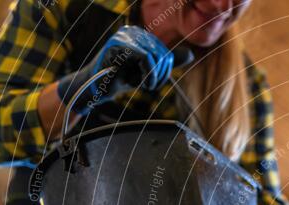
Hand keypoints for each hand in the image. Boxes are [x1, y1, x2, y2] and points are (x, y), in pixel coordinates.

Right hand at [57, 26, 187, 115]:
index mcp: (140, 35)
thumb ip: (166, 62)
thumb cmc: (122, 78)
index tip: (154, 84)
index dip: (165, 72)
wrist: (98, 88)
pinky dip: (147, 74)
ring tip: (143, 84)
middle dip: (160, 76)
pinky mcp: (118, 45)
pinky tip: (139, 82)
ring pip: (156, 56)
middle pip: (163, 55)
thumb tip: (190, 54)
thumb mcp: (148, 71)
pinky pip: (145, 57)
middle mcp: (132, 32)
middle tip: (149, 86)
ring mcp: (124, 36)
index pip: (166, 53)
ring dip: (153, 77)